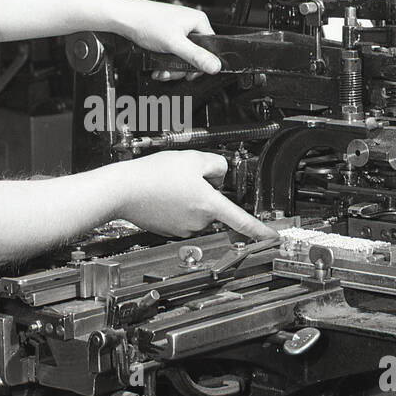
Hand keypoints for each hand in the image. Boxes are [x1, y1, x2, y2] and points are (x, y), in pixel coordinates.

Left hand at [111, 0, 220, 75]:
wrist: (124, 18)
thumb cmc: (146, 22)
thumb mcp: (174, 43)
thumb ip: (196, 56)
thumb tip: (215, 66)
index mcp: (198, 21)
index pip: (210, 49)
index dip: (200, 64)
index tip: (189, 74)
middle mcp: (190, 24)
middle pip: (195, 55)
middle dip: (181, 68)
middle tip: (170, 73)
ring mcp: (178, 30)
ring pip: (182, 57)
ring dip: (171, 68)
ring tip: (161, 71)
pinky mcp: (168, 35)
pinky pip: (172, 54)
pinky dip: (165, 63)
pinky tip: (158, 68)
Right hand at [117, 151, 274, 240]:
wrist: (123, 190)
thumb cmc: (153, 175)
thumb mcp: (193, 158)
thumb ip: (216, 165)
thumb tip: (220, 175)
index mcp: (209, 205)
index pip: (243, 221)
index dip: (261, 230)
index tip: (272, 236)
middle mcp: (199, 221)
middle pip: (215, 207)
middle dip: (208, 192)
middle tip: (187, 177)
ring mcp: (183, 228)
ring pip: (197, 211)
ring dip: (191, 199)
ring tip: (170, 185)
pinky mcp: (169, 229)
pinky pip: (182, 216)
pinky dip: (176, 205)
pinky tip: (162, 194)